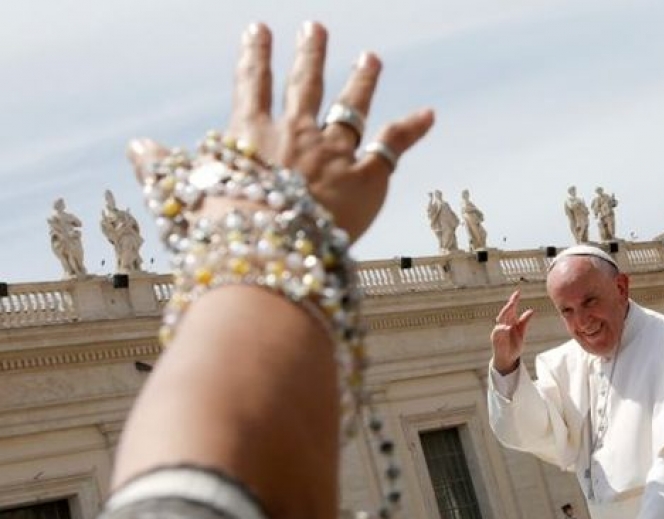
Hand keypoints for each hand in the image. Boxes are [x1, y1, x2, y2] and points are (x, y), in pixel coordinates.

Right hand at [127, 22, 433, 243]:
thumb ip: (162, 168)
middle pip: (305, 84)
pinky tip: (429, 113)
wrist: (267, 249)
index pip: (252, 84)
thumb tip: (138, 146)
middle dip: (311, 53)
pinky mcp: (366, 176)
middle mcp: (296, 133)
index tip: (260, 30)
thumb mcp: (182, 196)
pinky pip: (392, 145)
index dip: (256, 55)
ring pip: (351, 106)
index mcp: (252, 134)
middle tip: (316, 28)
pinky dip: (411, 129)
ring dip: (362, 80)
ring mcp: (334, 151)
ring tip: (371, 58)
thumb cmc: (221, 229)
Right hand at [491, 290, 534, 374]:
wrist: (508, 359)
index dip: (514, 300)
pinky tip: (507, 327)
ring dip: (505, 313)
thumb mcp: (522, 332)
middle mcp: (503, 324)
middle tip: (514, 298)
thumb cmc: (514, 344)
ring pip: (500, 320)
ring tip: (511, 306)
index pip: (511, 309)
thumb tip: (532, 310)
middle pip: (505, 312)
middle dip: (509, 305)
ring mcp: (498, 332)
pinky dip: (502, 329)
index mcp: (509, 321)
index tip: (518, 292)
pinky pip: (498, 333)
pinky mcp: (496, 340)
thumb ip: (525, 321)